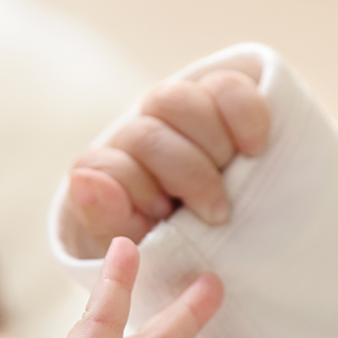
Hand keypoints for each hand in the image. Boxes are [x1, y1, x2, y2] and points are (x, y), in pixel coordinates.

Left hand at [59, 64, 269, 258]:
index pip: (111, 166)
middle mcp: (138, 134)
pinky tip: (254, 149)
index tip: (165, 218)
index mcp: (110, 171)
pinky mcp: (220, 98)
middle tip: (215, 214)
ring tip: (233, 180)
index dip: (140, 191)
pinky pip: (228, 87)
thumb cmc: (166, 250)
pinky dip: (245, 116)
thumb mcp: (136, 248)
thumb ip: (103, 219)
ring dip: (213, 145)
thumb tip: (82, 180)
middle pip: (147, 135)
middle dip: (186, 176)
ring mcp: (177, 112)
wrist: (210, 247)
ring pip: (182, 101)